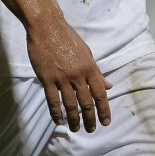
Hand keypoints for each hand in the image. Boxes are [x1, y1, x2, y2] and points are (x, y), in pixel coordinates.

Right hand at [26, 17, 112, 131]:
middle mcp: (78, 75)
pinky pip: (53, 100)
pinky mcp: (47, 78)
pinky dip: (56, 112)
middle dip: (90, 118)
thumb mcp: (87, 52)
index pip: (100, 94)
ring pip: (70, 105)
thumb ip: (97, 71)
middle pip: (86, 103)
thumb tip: (108, 86)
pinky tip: (59, 120)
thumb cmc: (67, 37)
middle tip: (90, 129)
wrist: (46, 26)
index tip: (105, 122)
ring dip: (74, 119)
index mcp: (90, 68)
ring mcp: (61, 78)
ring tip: (75, 128)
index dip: (104, 110)